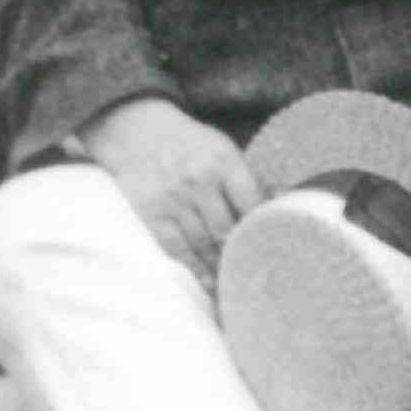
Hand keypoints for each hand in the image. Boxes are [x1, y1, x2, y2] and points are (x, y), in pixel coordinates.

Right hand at [79, 96, 263, 276]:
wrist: (134, 129)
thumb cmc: (186, 143)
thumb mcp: (220, 147)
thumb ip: (245, 177)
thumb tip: (276, 207)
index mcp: (223, 161)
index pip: (253, 204)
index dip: (263, 230)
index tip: (272, 247)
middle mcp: (199, 181)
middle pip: (229, 230)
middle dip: (241, 254)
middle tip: (254, 271)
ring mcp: (173, 199)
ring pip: (204, 244)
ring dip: (221, 267)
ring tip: (235, 281)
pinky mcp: (151, 213)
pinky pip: (177, 249)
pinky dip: (195, 269)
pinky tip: (208, 281)